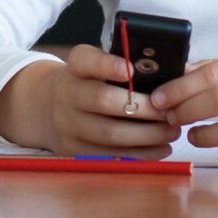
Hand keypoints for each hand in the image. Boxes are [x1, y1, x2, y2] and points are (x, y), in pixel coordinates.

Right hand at [0, 46, 180, 157]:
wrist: (47, 106)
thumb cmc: (87, 82)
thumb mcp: (94, 65)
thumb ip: (122, 64)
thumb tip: (169, 72)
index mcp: (75, 66)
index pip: (86, 61)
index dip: (107, 65)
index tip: (131, 69)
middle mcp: (66, 94)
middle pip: (102, 100)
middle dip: (141, 107)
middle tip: (168, 111)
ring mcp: (67, 125)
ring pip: (109, 134)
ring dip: (146, 135)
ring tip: (171, 131)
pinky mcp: (74, 150)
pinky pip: (110, 156)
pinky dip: (140, 154)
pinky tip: (161, 148)